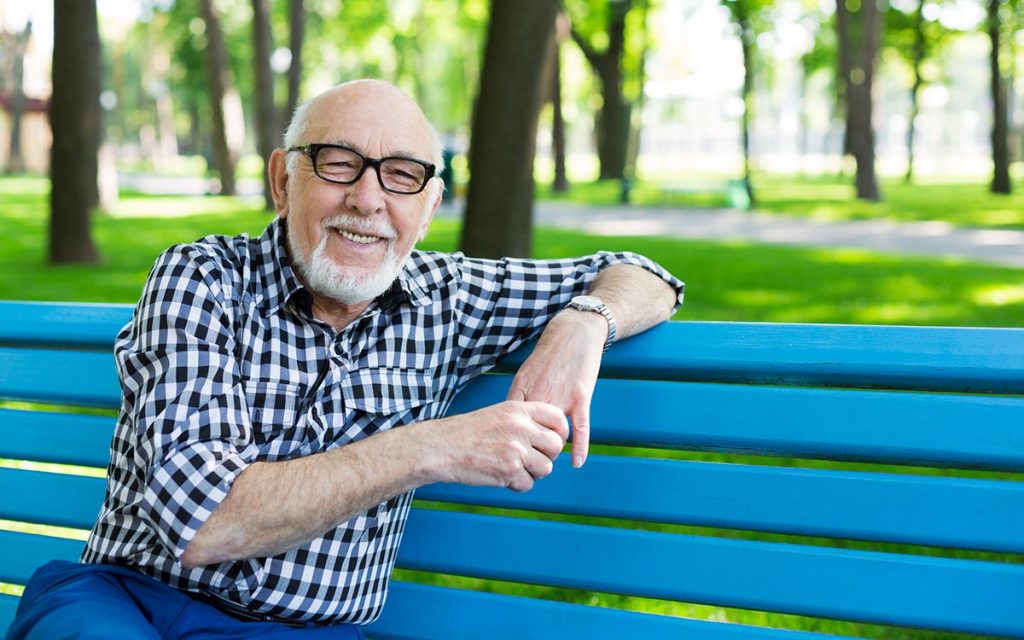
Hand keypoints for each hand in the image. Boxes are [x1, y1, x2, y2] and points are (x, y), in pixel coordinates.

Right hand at [431, 401, 568, 491]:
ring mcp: (516, 449)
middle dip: (547, 456)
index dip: (560, 433)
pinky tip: (502, 476)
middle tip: (531, 460)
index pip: (557, 418)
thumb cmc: (469, 432)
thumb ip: (525, 422)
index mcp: (519, 410)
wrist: (443, 447)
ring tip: (513, 468)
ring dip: (532, 473)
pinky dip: (517, 484)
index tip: (551, 442)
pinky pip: (528, 484)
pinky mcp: (509, 471)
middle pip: (556, 446)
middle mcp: (521, 427)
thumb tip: (552, 439)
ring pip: (545, 468)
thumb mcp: (499, 414)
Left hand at [505, 309, 605, 467]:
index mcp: (521, 389)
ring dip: (550, 450)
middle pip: (529, 432)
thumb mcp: (526, 373)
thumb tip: (511, 422)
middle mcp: (539, 394)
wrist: (574, 332)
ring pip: (553, 432)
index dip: (508, 442)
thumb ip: (519, 398)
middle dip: (526, 451)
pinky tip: (576, 462)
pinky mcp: (580, 397)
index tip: (505, 456)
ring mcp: (560, 396)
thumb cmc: (549, 355)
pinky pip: (580, 427)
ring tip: (546, 462)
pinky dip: (579, 446)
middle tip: (525, 467)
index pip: (510, 424)